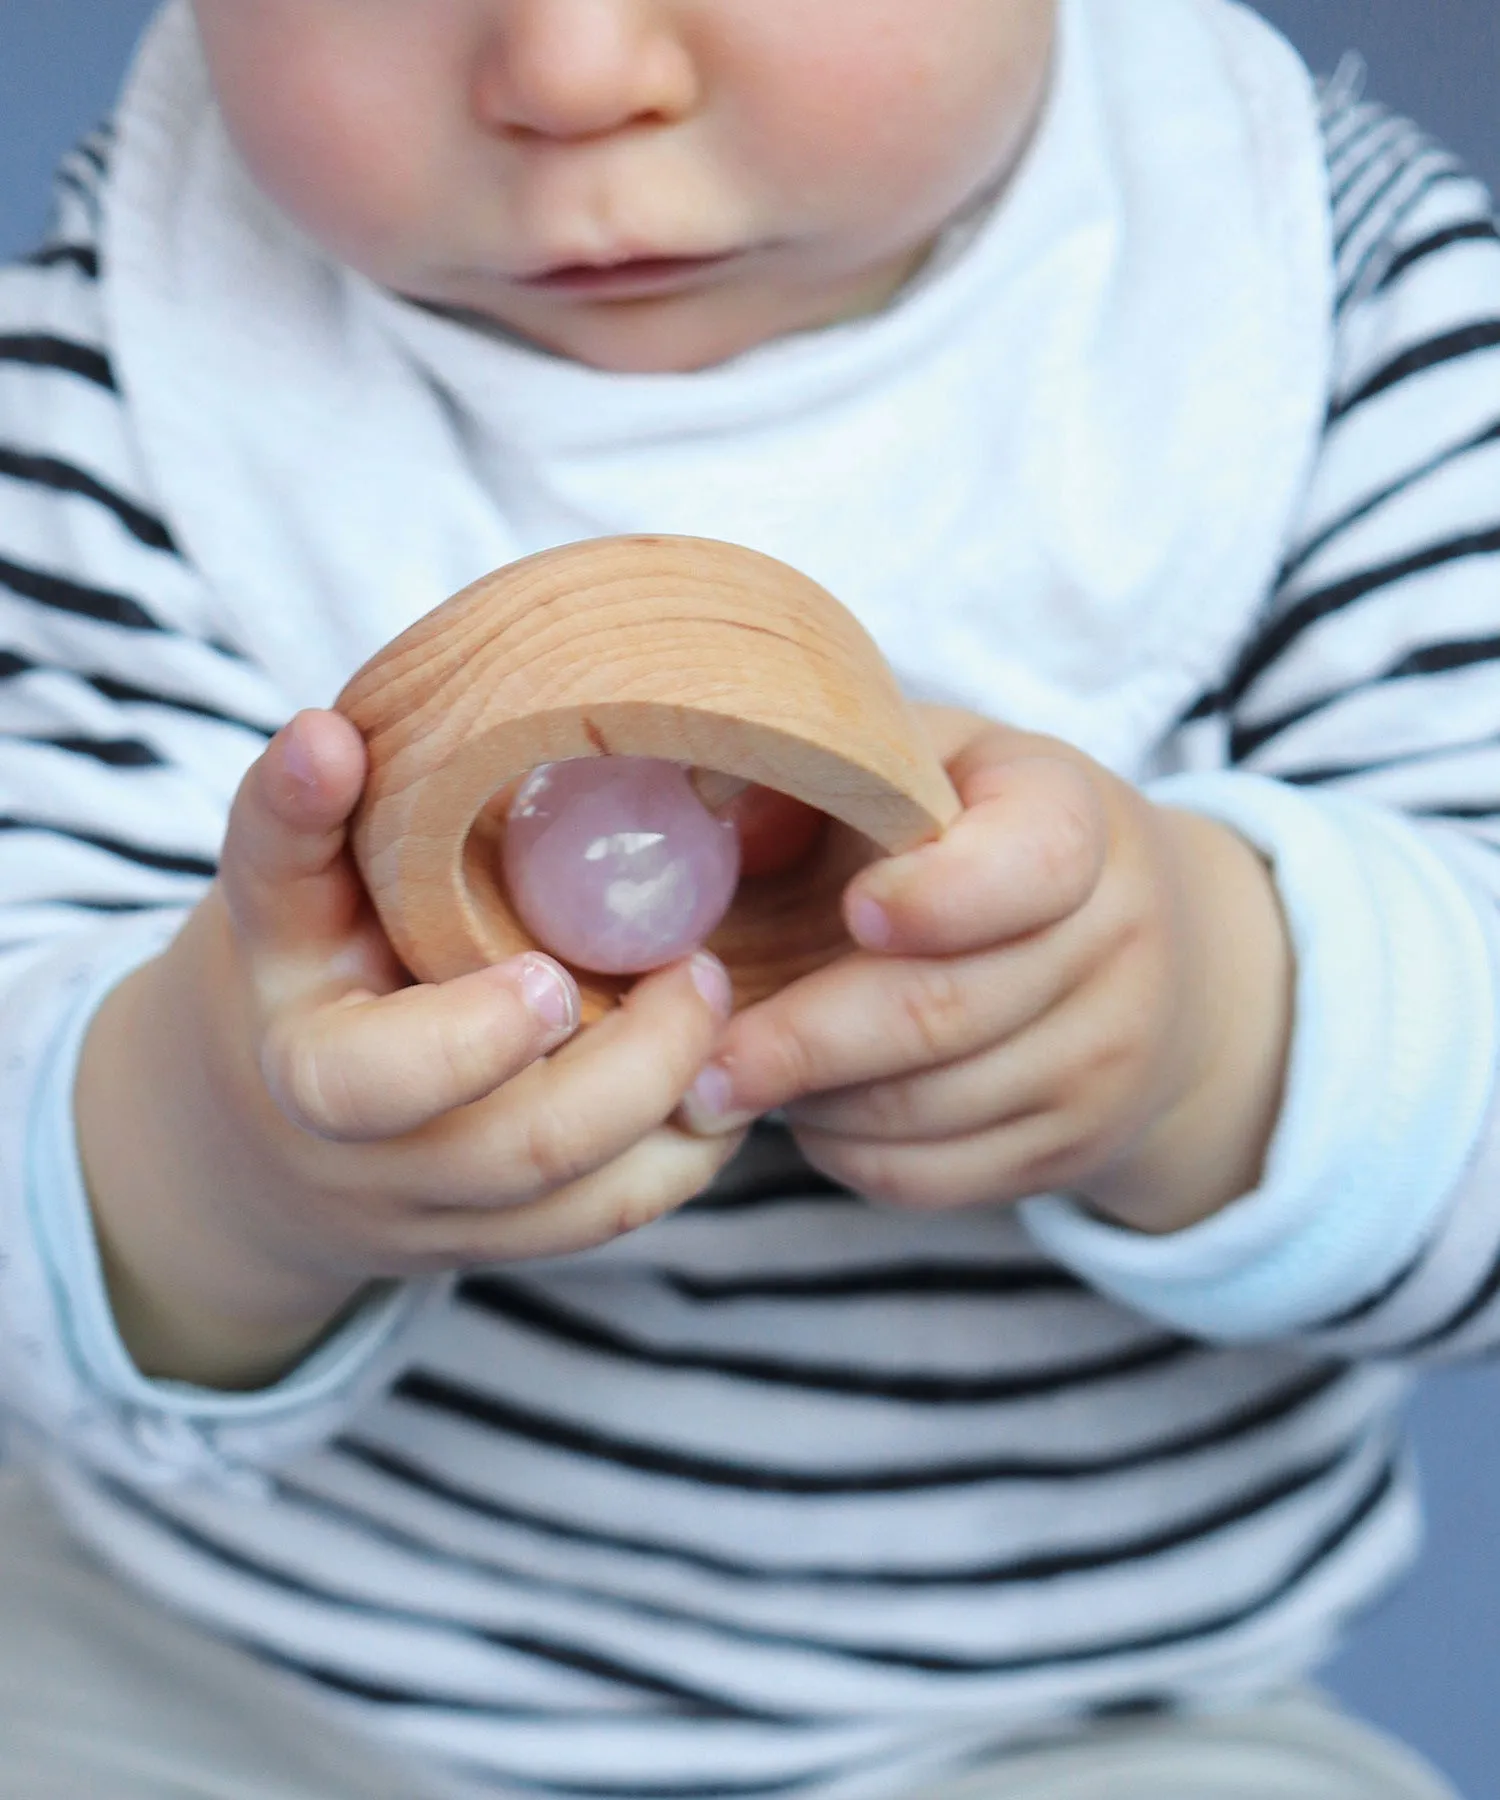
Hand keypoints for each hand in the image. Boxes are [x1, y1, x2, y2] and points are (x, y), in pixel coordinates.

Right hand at [77, 710, 739, 1388]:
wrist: (261, 1139)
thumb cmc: (295, 976)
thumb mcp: (275, 905)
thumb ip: (296, 827)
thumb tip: (325, 734)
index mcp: (306, 1075)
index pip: (371, 1080)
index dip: (478, 1035)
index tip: (551, 974)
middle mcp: (375, 1169)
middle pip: (523, 1146)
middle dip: (635, 1060)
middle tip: (694, 966)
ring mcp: (446, 1218)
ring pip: (588, 1198)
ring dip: (677, 1099)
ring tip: (714, 1000)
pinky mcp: (506, 1245)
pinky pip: (617, 1216)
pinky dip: (688, 1146)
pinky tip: (715, 1065)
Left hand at [680, 710, 1292, 1234]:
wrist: (1140, 954)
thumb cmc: (972, 838)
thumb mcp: (921, 768)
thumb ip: (822, 765)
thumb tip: (698, 799)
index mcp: (1073, 816)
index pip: (1033, 862)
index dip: (938, 896)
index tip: (853, 909)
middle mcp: (1116, 937)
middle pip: (944, 1012)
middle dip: (802, 1043)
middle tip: (699, 1062)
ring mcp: (1104, 1056)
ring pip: (926, 1109)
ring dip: (810, 1102)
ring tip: (733, 1078)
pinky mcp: (1074, 1147)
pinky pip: (933, 1174)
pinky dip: (845, 1150)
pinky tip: (807, 1108)